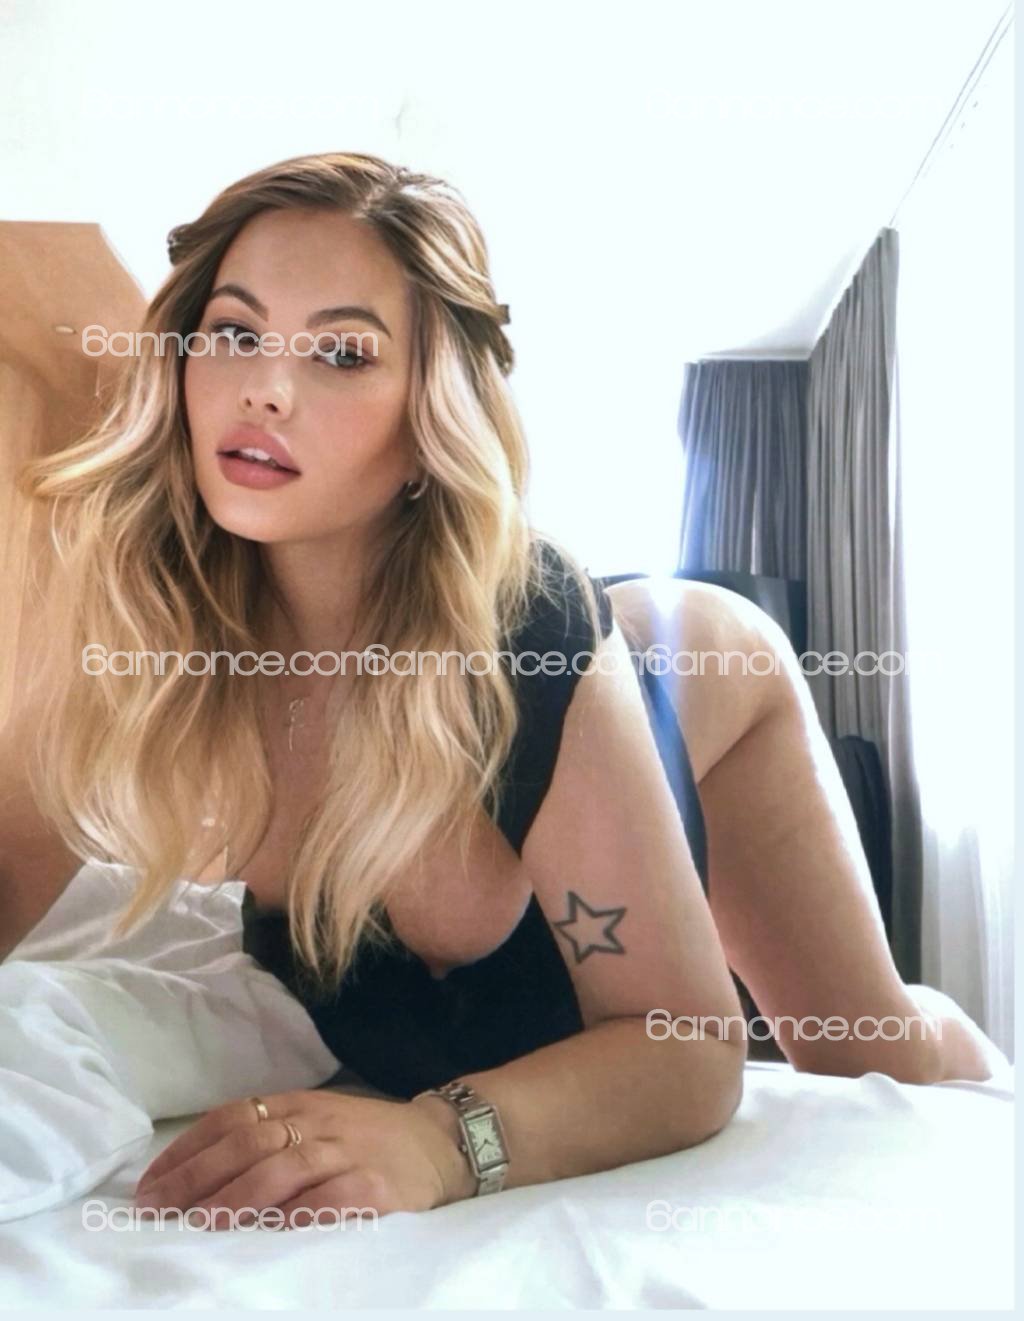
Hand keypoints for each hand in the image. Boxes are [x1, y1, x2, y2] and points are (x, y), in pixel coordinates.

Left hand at [133, 1089, 472, 1229]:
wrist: (440, 1142)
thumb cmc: (368, 1137)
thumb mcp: (318, 1120)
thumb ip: (271, 1134)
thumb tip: (199, 1171)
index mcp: (299, 1104)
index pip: (231, 1118)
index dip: (188, 1150)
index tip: (150, 1184)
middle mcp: (318, 1123)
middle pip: (247, 1142)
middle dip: (196, 1177)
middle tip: (156, 1209)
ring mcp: (347, 1152)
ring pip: (282, 1168)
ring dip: (236, 1197)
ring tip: (200, 1223)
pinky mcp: (376, 1185)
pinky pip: (331, 1198)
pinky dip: (298, 1214)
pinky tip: (270, 1230)